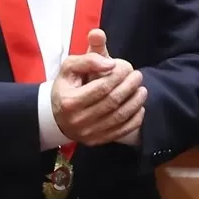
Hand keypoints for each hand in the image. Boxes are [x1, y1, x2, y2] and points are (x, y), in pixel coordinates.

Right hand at [52, 29, 145, 144]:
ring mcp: (88, 133)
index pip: (102, 87)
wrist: (56, 115)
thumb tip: (110, 63)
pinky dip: (135, 119)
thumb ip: (89, 58)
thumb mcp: (70, 67)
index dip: (119, 75)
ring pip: (119, 117)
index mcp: (69, 101)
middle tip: (138, 75)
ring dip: (136, 102)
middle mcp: (78, 120)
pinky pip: (122, 131)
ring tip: (142, 89)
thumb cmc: (66, 86)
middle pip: (113, 101)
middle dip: (130, 86)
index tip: (127, 66)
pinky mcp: (97, 141)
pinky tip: (139, 107)